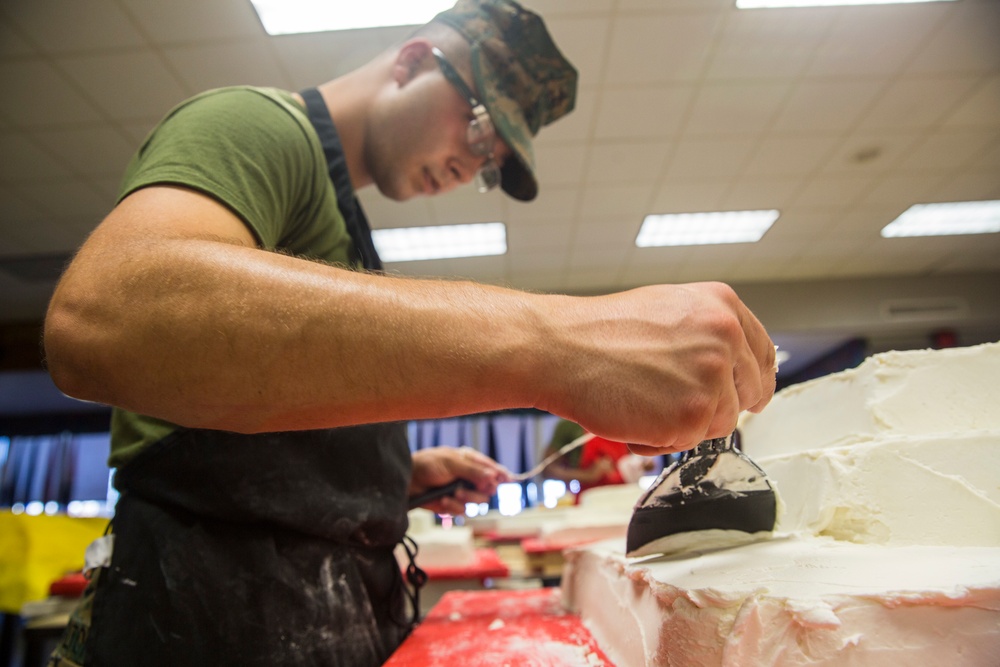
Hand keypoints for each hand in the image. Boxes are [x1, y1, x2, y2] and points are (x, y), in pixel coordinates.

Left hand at [409, 446, 510, 514]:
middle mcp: (467, 476)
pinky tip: (441, 500)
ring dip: (466, 498)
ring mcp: (460, 491)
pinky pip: (462, 511)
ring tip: (453, 493)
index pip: (490, 468)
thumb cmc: (427, 465)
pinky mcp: (451, 505)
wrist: (407, 481)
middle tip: (475, 489)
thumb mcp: (451, 463)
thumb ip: (473, 471)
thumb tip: (493, 476)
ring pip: (477, 502)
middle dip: (480, 490)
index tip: (508, 480)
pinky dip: (452, 506)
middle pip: (488, 488)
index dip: (500, 474)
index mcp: (468, 460)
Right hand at [540, 282, 775, 454]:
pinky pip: (687, 443)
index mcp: (722, 306)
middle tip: (672, 402)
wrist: (560, 348)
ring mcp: (713, 377)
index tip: (748, 393)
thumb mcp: (668, 309)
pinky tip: (631, 415)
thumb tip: (730, 367)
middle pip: (747, 393)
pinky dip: (658, 439)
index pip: (761, 354)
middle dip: (715, 405)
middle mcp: (726, 337)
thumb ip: (707, 333)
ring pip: (720, 423)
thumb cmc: (599, 332)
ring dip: (684, 424)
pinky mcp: (694, 416)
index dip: (752, 379)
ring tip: (641, 401)